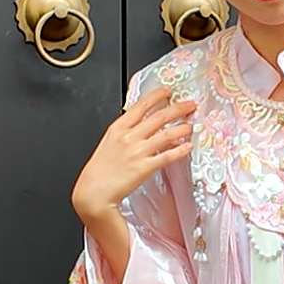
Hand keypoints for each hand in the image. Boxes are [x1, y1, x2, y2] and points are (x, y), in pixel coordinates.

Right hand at [71, 86, 195, 224]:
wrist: (93, 192)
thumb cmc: (99, 170)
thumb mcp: (109, 142)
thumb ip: (125, 132)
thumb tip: (142, 126)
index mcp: (118, 128)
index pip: (141, 106)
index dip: (157, 96)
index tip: (168, 91)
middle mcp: (129, 136)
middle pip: (159, 117)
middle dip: (178, 108)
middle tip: (190, 105)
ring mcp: (138, 151)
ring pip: (166, 134)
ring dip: (182, 128)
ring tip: (191, 126)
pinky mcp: (144, 167)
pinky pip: (167, 156)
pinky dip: (180, 150)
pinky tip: (187, 147)